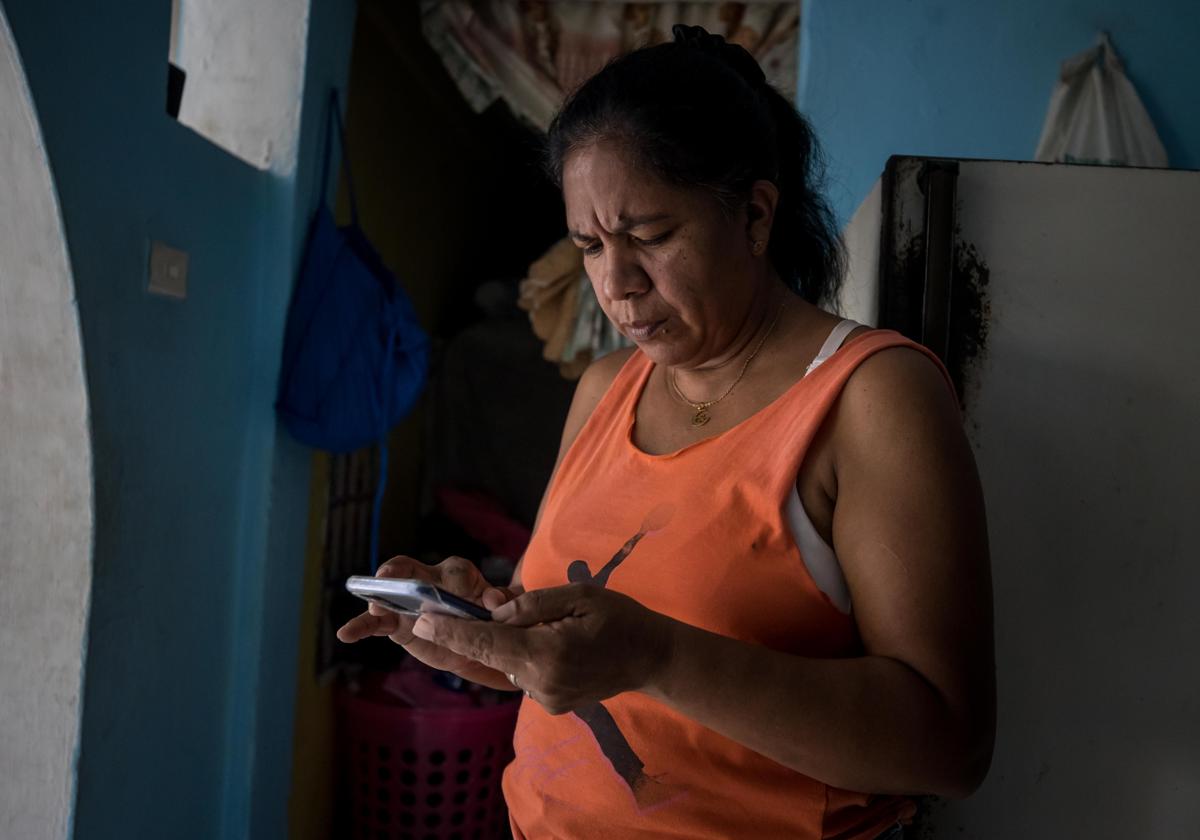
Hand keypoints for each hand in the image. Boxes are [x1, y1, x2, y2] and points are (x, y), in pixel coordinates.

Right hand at [336, 555, 516, 685]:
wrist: (477, 644)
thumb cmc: (490, 619)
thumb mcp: (505, 610)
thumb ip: (505, 601)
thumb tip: (496, 601)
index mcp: (458, 575)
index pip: (454, 570)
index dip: (454, 580)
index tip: (456, 591)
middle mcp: (427, 581)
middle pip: (410, 568)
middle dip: (399, 570)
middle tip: (388, 575)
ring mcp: (408, 602)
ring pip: (388, 593)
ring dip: (378, 596)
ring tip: (373, 604)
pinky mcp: (396, 623)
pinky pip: (375, 623)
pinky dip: (360, 626)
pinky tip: (345, 634)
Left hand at [411, 583, 672, 714]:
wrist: (653, 659)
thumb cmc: (620, 619)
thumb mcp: (580, 595)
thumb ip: (532, 605)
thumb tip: (495, 615)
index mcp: (547, 654)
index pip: (488, 641)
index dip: (451, 631)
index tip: (420, 623)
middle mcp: (540, 683)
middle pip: (491, 655)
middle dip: (468, 634)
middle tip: (443, 617)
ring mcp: (545, 699)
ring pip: (505, 664)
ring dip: (502, 644)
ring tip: (519, 625)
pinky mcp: (550, 704)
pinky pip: (521, 673)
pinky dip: (521, 655)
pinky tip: (545, 643)